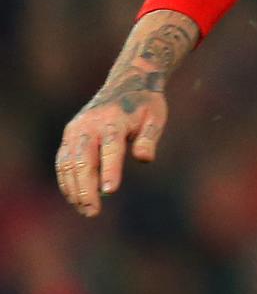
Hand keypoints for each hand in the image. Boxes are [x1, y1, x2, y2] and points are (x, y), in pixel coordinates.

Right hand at [56, 10, 197, 217]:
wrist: (128, 82)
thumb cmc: (146, 104)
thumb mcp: (156, 117)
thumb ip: (149, 138)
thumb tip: (144, 159)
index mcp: (113, 121)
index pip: (110, 150)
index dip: (110, 171)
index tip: (109, 192)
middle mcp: (89, 126)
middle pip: (83, 161)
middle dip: (86, 188)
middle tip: (93, 211)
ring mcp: (76, 130)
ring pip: (68, 164)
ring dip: (73, 189)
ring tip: (85, 210)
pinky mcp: (70, 135)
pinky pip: (63, 161)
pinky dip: (66, 180)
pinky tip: (74, 198)